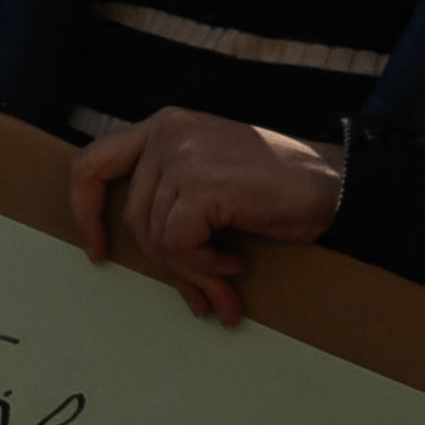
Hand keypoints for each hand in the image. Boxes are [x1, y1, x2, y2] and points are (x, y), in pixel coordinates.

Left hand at [68, 109, 344, 327]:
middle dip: (167, 264)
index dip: (84, 211)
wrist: (340, 183)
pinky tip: (236, 267)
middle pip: (134, 217)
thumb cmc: (282, 188)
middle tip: (198, 297)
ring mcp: (183, 157)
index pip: (92, 165)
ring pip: (157, 237)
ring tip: (226, 287)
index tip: (97, 251)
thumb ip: (172, 194)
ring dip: (192, 273)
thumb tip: (146, 254)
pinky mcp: (202, 186)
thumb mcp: (213, 177)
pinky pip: (179, 244)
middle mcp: (166, 133)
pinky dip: (204, 267)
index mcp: (163, 127)